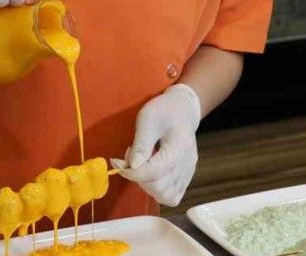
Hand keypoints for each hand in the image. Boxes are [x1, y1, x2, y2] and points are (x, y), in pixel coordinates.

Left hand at [110, 84, 201, 206]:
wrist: (183, 109)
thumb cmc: (165, 111)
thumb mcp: (147, 120)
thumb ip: (141, 145)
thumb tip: (132, 167)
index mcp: (178, 148)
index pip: (153, 173)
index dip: (131, 172)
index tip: (117, 162)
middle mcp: (186, 164)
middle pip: (159, 189)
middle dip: (138, 178)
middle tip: (130, 161)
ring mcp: (188, 172)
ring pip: (166, 196)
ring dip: (148, 187)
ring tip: (142, 167)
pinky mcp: (186, 176)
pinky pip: (172, 195)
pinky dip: (158, 191)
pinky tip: (151, 174)